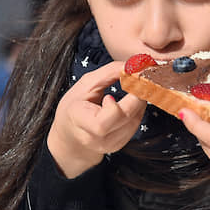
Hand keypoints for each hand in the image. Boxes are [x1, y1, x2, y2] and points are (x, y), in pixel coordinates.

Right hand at [47, 61, 145, 177]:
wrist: (71, 135)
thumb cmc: (75, 107)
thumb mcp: (85, 85)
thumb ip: (110, 72)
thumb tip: (134, 64)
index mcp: (80, 121)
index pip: (102, 123)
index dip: (114, 107)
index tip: (110, 95)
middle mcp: (96, 138)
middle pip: (126, 118)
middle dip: (136, 95)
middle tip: (138, 80)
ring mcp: (110, 144)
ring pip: (136, 119)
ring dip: (139, 101)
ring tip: (133, 89)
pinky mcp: (121, 144)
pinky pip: (136, 124)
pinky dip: (137, 110)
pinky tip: (131, 101)